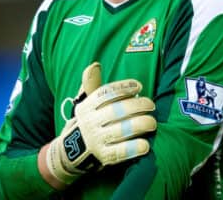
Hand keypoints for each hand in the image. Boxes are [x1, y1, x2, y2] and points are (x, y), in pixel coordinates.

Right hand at [45, 62, 155, 184]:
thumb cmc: (88, 121)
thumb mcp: (86, 103)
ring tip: (153, 123)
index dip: (123, 88)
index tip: (139, 86)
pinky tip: (146, 145)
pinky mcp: (103, 157)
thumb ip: (93, 84)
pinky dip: (133, 148)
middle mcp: (90, 123)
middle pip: (116, 111)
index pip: (105, 94)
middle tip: (151, 105)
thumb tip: (95, 64)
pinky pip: (120, 152)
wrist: (70, 153)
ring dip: (139, 125)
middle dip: (137, 106)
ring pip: (120, 130)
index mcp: (87, 106)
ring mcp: (96, 140)